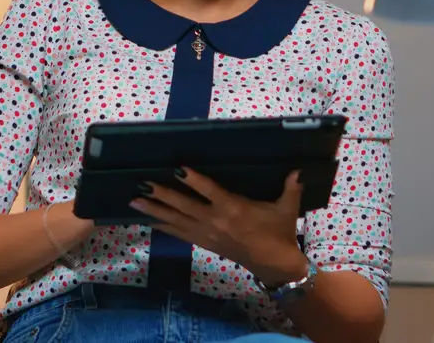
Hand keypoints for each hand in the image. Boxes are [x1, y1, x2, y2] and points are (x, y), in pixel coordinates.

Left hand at [130, 168, 309, 286]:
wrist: (275, 264)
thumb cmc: (280, 232)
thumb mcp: (287, 209)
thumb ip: (291, 187)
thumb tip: (299, 169)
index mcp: (235, 209)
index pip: (211, 191)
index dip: (194, 180)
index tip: (177, 169)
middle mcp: (217, 221)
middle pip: (185, 206)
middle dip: (163, 195)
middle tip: (142, 184)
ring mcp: (208, 234)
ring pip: (177, 220)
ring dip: (155, 210)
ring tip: (135, 200)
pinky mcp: (205, 243)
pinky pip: (180, 233)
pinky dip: (163, 225)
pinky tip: (148, 219)